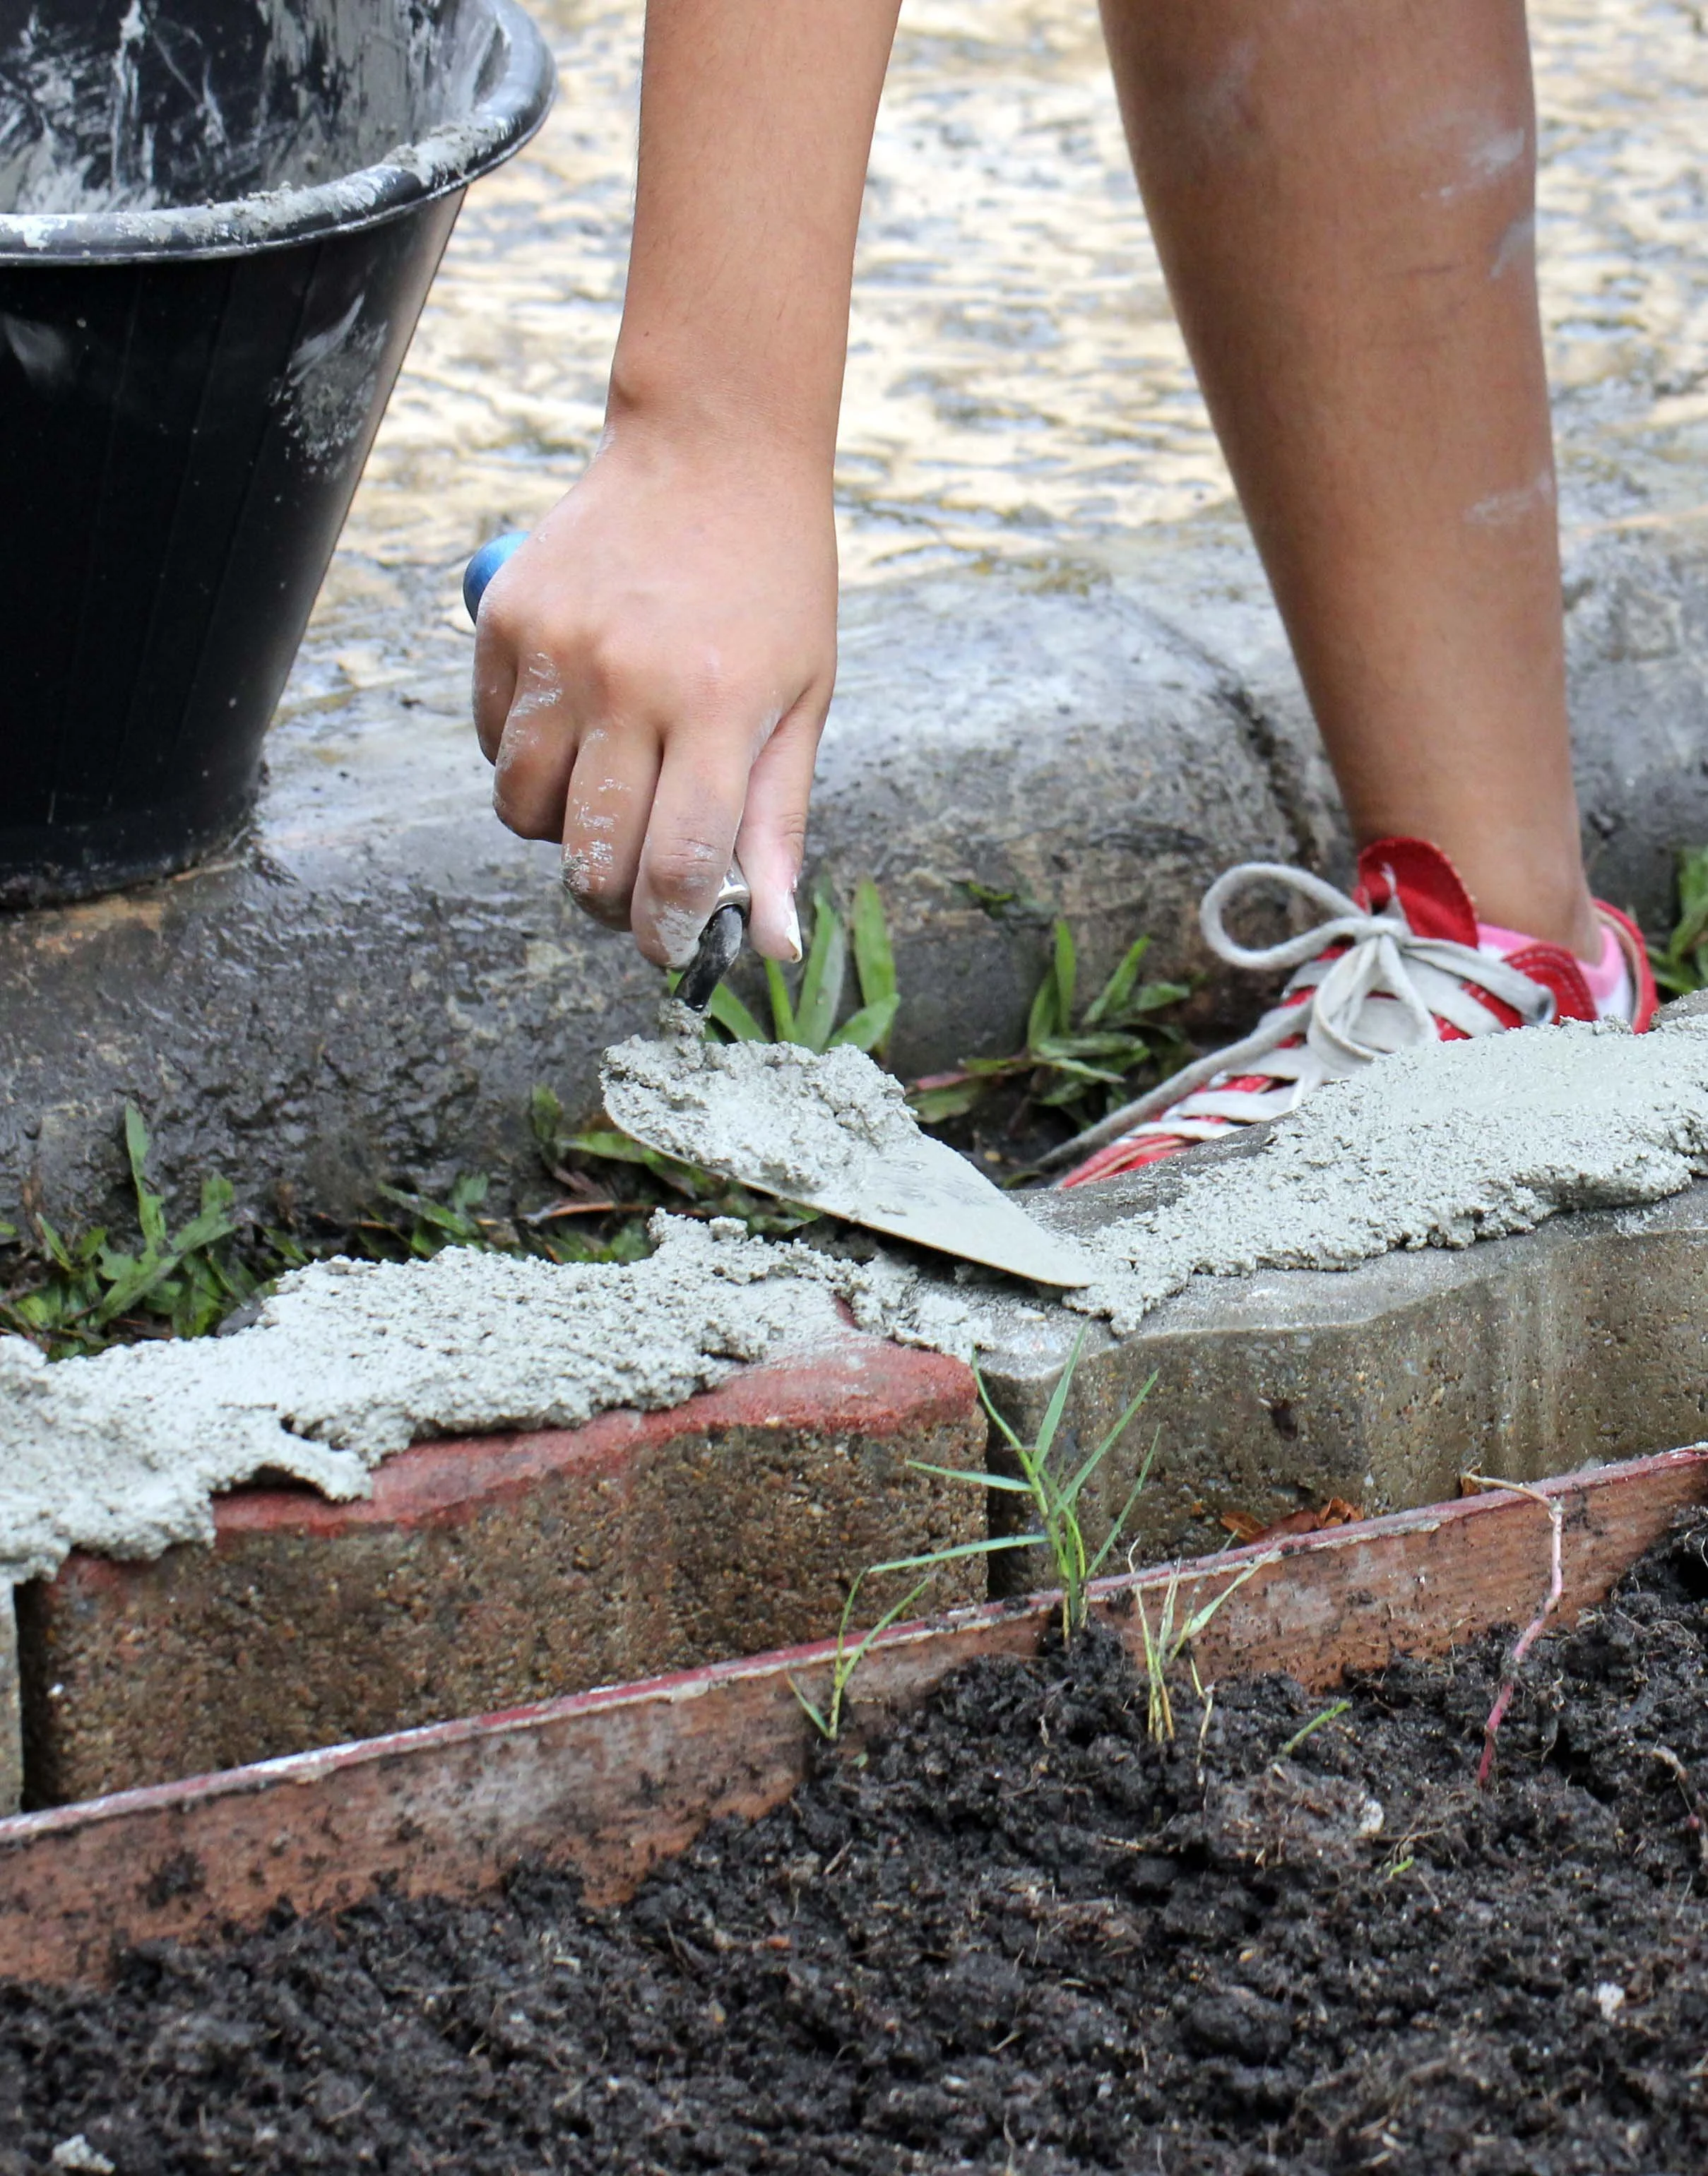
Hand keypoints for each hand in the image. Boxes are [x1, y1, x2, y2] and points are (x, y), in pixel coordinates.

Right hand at [471, 419, 835, 966]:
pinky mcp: (507, 620)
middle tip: (634, 888)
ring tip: (604, 800)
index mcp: (717, 708)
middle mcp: (629, 681)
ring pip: (522, 809)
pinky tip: (573, 733)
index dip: (665, 931)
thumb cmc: (773, 586)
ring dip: (559, 834)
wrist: (712, 447)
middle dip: (610, 899)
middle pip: (589, 854)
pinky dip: (524, 764)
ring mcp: (558, 648)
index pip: (674, 865)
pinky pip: (493, 742)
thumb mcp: (803, 703)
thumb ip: (776, 827)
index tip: (668, 947)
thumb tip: (771, 944)